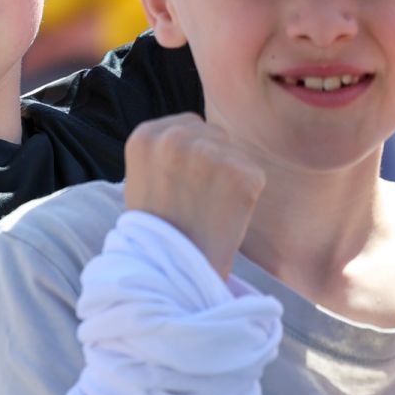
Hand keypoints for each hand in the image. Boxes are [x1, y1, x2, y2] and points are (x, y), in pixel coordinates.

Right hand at [123, 113, 265, 279]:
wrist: (171, 270)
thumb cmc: (157, 228)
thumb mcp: (142, 177)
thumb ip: (162, 150)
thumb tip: (194, 132)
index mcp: (146, 135)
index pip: (186, 125)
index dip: (191, 154)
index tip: (184, 181)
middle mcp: (174, 137)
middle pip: (212, 133)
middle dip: (212, 160)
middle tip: (201, 197)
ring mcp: (209, 153)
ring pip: (234, 151)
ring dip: (229, 175)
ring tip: (210, 208)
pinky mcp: (241, 172)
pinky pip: (253, 173)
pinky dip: (247, 194)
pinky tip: (226, 215)